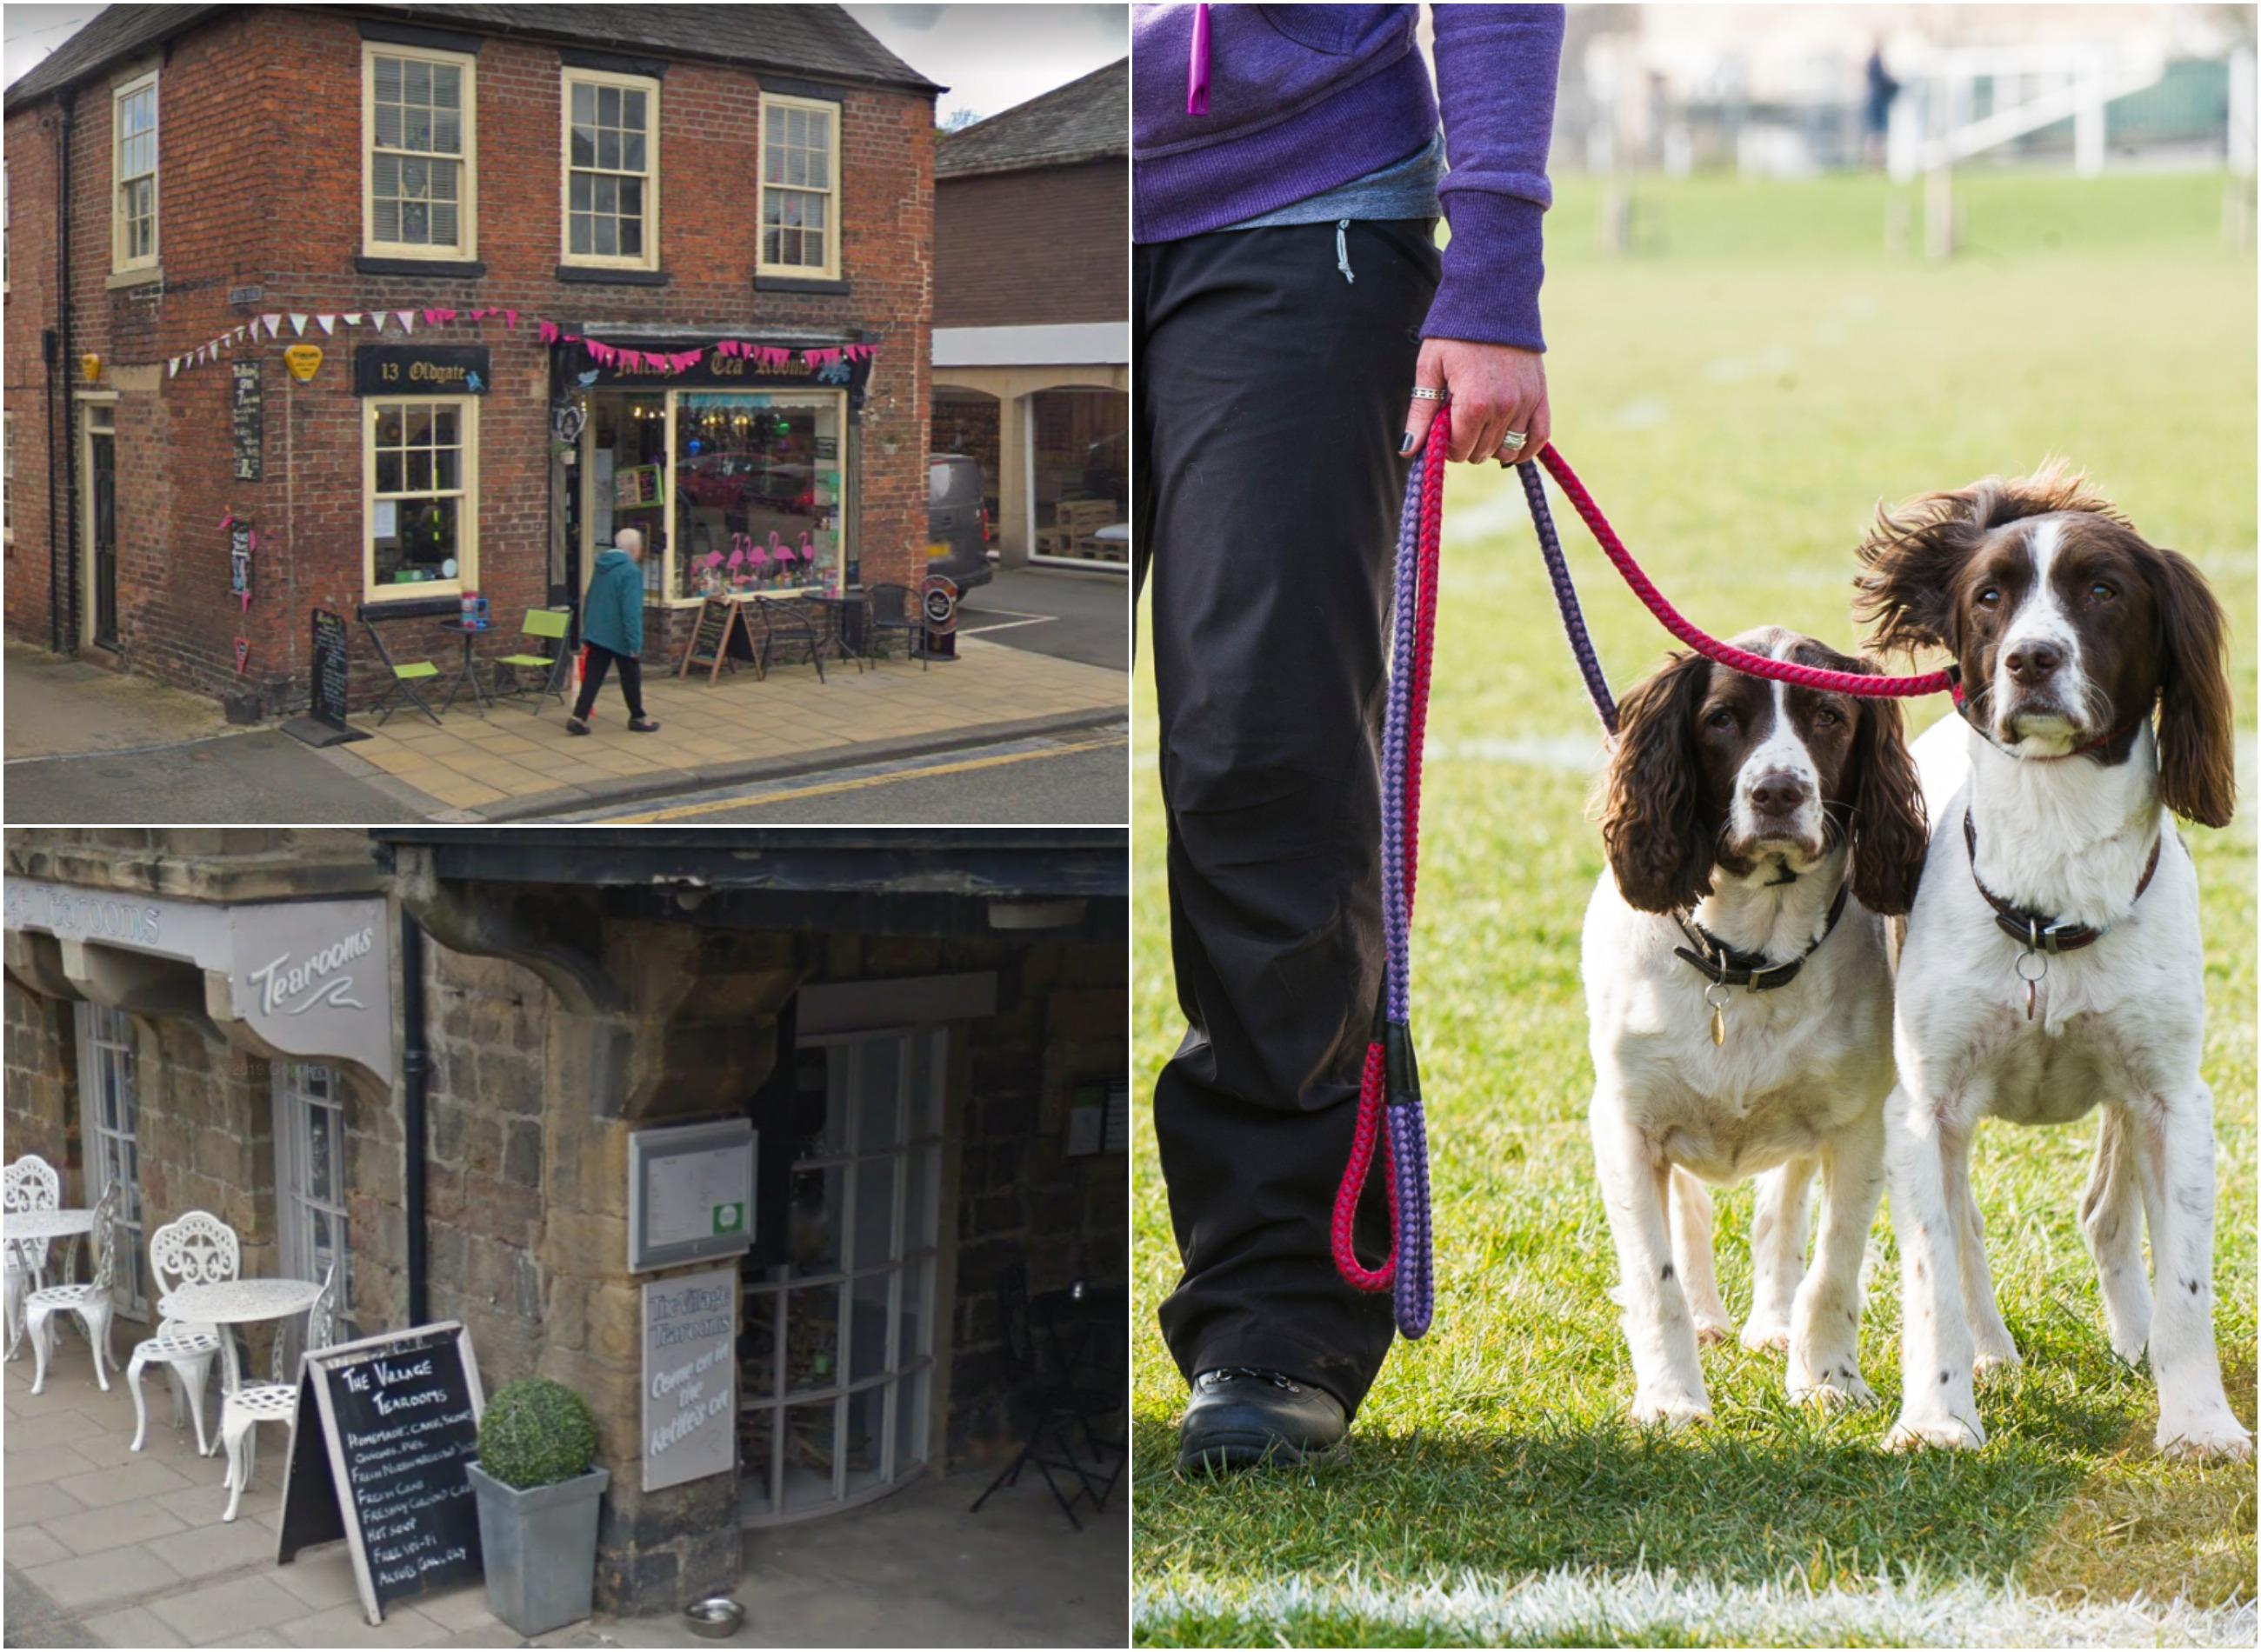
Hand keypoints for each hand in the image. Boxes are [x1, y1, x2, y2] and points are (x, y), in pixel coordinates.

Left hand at [1401, 339, 1550, 466]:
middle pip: (1482, 452)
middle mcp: (1503, 408)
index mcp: (1473, 404)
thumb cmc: (1455, 333)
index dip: (1446, 445)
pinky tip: (1510, 448)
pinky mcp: (1540, 395)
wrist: (1493, 299)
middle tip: (1458, 421)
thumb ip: (1421, 412)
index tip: (1441, 428)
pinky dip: (1525, 448)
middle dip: (1466, 444)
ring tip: (1480, 425)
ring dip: (1491, 445)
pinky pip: (1539, 436)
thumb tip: (1408, 449)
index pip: (1459, 450)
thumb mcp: (1430, 369)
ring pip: (1507, 449)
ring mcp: (1525, 402)